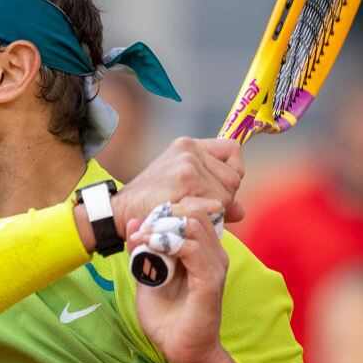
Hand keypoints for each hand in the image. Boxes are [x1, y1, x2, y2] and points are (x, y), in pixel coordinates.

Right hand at [111, 137, 244, 237]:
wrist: (121, 212)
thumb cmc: (150, 203)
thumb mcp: (181, 190)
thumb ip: (214, 194)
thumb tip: (242, 211)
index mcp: (188, 146)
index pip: (232, 149)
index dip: (232, 171)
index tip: (221, 187)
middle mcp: (189, 150)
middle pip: (234, 177)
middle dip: (223, 198)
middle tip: (197, 207)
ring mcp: (188, 164)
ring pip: (228, 194)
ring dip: (216, 210)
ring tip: (190, 212)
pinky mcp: (185, 181)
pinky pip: (217, 204)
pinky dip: (208, 216)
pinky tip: (189, 217)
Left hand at [126, 197, 239, 362]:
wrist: (179, 349)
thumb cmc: (166, 316)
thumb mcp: (146, 275)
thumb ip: (142, 249)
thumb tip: (133, 222)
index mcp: (201, 250)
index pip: (189, 211)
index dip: (163, 211)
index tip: (138, 227)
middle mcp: (213, 254)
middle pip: (194, 211)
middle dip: (162, 215)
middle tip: (139, 232)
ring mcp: (214, 266)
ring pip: (194, 224)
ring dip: (162, 227)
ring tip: (142, 240)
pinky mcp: (209, 281)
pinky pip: (193, 249)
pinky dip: (169, 242)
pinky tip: (151, 247)